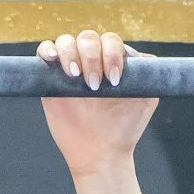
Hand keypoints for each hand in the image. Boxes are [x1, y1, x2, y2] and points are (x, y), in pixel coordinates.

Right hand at [36, 28, 157, 174]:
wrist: (100, 154)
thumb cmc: (123, 129)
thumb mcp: (145, 101)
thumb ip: (148, 76)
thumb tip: (145, 57)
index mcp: (113, 61)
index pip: (110, 41)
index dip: (112, 54)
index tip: (115, 80)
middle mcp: (92, 60)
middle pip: (88, 38)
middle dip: (91, 57)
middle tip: (94, 85)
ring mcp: (71, 66)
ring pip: (66, 42)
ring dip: (70, 53)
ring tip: (75, 76)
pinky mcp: (51, 77)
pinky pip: (45, 52)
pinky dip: (47, 50)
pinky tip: (53, 60)